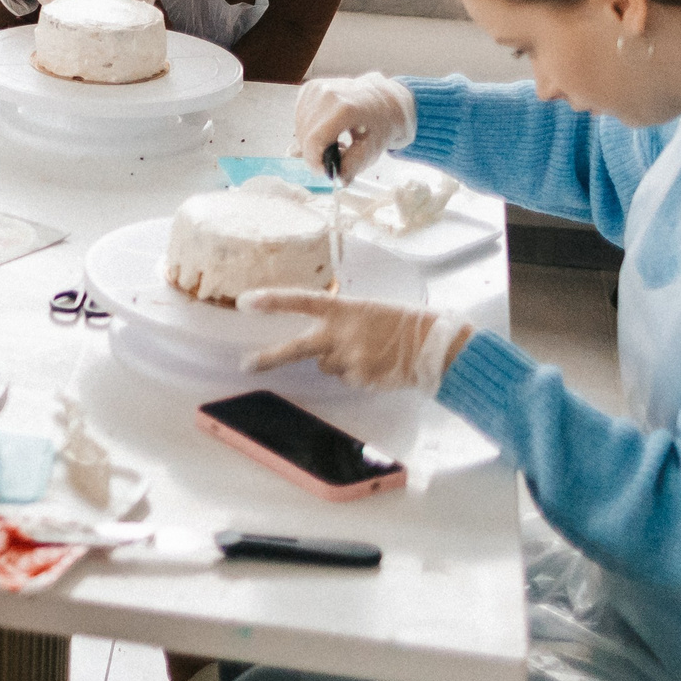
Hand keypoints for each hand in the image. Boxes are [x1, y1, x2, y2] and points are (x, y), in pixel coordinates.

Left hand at [241, 288, 469, 391]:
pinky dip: (357, 373)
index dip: (273, 302)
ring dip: (338, 361)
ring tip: (369, 350)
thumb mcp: (368, 310)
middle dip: (268, 358)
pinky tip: (378, 364)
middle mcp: (342, 334)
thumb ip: (340, 321)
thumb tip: (318, 344)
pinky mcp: (361, 378)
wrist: (435, 344)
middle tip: (246, 365)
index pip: (302, 301)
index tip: (245, 302)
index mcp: (344, 308)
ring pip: (326, 366)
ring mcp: (350, 358)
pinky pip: (346, 378)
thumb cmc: (403, 322)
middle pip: (296, 349)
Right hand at [295, 73, 417, 180]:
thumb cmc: (381, 123)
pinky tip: (326, 130)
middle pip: (305, 135)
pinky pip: (300, 118)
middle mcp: (326, 94)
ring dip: (311, 141)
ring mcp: (316, 89)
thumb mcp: (373, 148)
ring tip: (333, 143)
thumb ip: (353, 165)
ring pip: (300, 127)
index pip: (314, 140)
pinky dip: (309, 129)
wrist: (384, 97)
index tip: (323, 171)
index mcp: (345, 108)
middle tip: (331, 159)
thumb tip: (337, 178)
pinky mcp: (309, 88)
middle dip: (314, 153)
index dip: (314, 160)